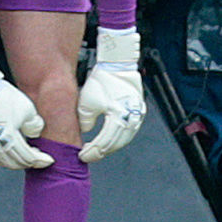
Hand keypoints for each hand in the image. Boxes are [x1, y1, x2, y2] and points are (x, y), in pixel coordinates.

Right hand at [0, 51, 51, 168]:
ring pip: (2, 161)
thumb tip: (35, 135)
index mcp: (8, 136)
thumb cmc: (6, 97)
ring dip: (15, 162)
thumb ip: (35, 126)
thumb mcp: (28, 109)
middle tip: (38, 159)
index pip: (28, 156)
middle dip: (29, 162)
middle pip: (15, 162)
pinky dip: (1, 158)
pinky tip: (8, 154)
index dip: (40, 160)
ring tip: (24, 157)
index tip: (48, 160)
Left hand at [78, 28, 144, 161]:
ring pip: (124, 139)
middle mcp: (130, 118)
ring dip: (110, 146)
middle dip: (100, 152)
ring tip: (98, 149)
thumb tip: (86, 132)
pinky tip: (110, 139)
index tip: (83, 156)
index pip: (104, 143)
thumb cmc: (103, 80)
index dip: (92, 152)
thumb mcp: (86, 102)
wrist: (117, 65)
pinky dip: (119, 138)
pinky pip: (129, 131)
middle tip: (89, 155)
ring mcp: (137, 116)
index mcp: (118, 117)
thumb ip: (85, 121)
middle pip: (115, 144)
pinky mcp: (138, 112)